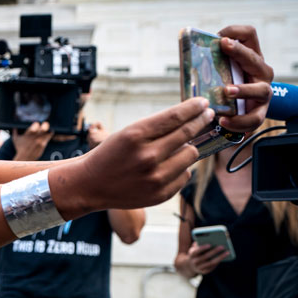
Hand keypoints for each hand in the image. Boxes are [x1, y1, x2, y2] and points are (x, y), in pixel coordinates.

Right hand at [12, 122, 51, 160]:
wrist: (23, 158)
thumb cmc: (19, 148)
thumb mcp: (15, 140)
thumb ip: (15, 132)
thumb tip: (14, 127)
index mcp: (28, 133)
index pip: (36, 125)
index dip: (37, 124)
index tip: (37, 125)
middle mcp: (34, 137)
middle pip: (44, 128)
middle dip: (45, 126)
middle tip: (45, 125)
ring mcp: (39, 141)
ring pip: (47, 133)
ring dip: (48, 131)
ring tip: (49, 129)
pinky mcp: (43, 145)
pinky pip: (48, 138)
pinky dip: (49, 135)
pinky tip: (50, 133)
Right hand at [53, 98, 214, 215]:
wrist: (89, 185)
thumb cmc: (109, 156)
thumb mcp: (126, 134)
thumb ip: (157, 128)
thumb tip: (191, 121)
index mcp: (135, 136)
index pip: (174, 117)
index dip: (193, 108)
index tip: (203, 103)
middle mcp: (147, 156)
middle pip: (187, 134)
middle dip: (200, 121)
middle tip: (207, 115)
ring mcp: (155, 178)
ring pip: (191, 154)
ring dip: (187, 148)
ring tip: (173, 149)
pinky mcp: (161, 194)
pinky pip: (185, 175)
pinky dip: (179, 169)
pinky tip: (164, 168)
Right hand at [183, 242, 229, 275]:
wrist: (190, 266)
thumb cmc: (195, 254)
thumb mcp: (195, 249)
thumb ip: (199, 244)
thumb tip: (209, 238)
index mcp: (191, 255)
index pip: (196, 251)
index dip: (202, 248)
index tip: (210, 244)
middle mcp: (194, 262)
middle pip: (205, 257)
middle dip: (214, 251)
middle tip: (222, 246)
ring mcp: (199, 268)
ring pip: (211, 262)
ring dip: (220, 257)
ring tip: (227, 252)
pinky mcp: (204, 272)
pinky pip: (212, 267)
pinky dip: (218, 262)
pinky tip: (224, 257)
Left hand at [217, 25, 273, 132]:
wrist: (242, 112)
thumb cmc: (225, 86)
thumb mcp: (218, 72)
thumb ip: (208, 63)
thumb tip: (185, 55)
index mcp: (249, 57)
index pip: (248, 35)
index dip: (235, 31)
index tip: (219, 37)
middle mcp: (260, 72)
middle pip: (253, 58)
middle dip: (239, 51)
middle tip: (224, 45)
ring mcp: (263, 92)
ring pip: (261, 90)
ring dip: (244, 90)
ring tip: (227, 91)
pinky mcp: (260, 113)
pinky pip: (253, 118)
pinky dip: (239, 122)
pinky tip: (223, 121)